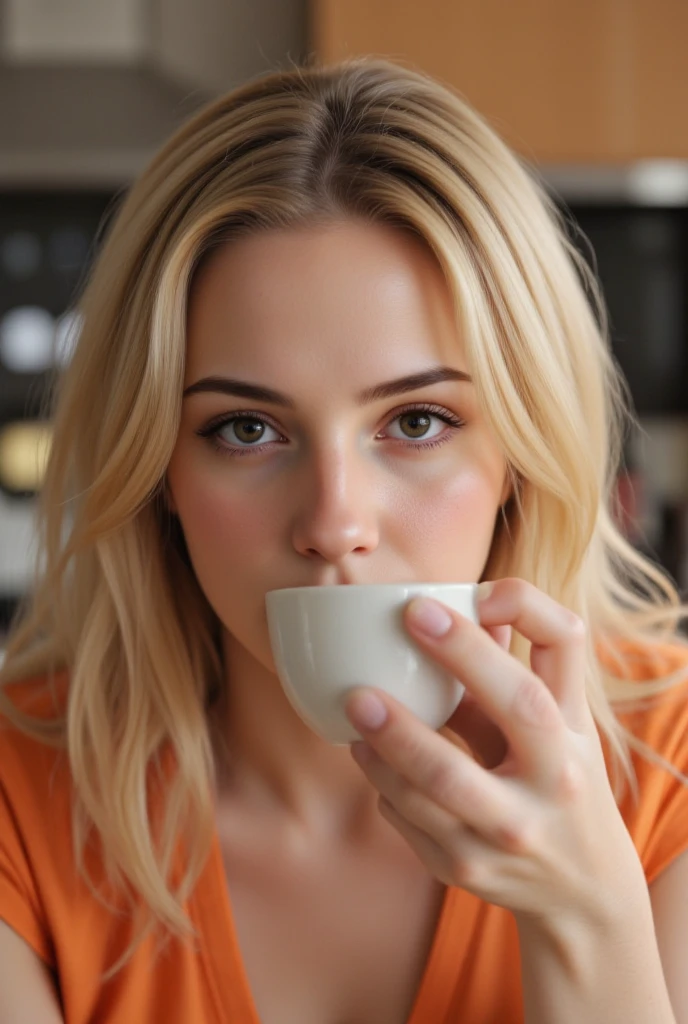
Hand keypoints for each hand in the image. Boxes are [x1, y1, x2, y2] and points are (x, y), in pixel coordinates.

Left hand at [344, 578, 643, 928]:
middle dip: (403, 728)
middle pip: (458, 772)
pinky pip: (409, 824)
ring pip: (422, 807)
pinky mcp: (466, 872)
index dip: (469, 649)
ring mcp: (497, 847)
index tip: (418, 608)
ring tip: (354, 712)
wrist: (588, 884)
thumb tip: (472, 600)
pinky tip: (372, 756)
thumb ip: (531, 657)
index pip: (521, 694)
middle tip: (357, 686)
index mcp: (566, 750)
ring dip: (381, 757)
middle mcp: (535, 806)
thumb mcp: (569, 716)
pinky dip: (385, 787)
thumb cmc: (567, 774)